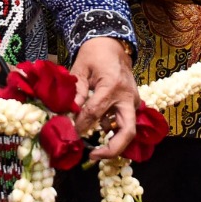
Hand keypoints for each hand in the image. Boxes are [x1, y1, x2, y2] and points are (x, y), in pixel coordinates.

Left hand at [70, 37, 137, 160]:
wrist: (112, 45)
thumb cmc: (94, 54)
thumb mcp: (80, 70)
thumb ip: (76, 93)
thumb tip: (68, 116)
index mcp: (112, 86)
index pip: (95, 113)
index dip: (81, 125)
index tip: (69, 133)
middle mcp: (127, 96)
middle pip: (127, 131)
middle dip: (112, 149)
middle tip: (92, 156)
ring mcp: (133, 101)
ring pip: (128, 130)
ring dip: (112, 143)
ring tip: (93, 149)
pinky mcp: (132, 104)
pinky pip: (124, 123)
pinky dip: (111, 132)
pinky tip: (97, 131)